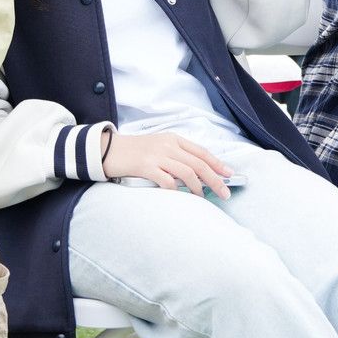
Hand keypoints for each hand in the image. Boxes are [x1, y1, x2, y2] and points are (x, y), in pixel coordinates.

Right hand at [102, 132, 233, 197]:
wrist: (108, 150)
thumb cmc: (134, 152)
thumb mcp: (158, 147)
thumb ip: (176, 156)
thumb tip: (196, 175)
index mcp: (174, 139)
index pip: (201, 152)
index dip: (217, 164)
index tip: (229, 175)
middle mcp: (168, 145)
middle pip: (199, 163)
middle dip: (215, 179)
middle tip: (225, 193)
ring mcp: (157, 155)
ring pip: (187, 172)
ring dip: (198, 188)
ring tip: (203, 198)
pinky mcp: (145, 166)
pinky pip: (168, 181)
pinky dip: (177, 191)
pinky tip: (181, 197)